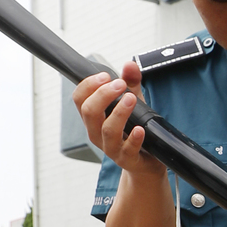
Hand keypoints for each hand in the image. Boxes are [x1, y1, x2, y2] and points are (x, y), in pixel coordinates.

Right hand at [73, 61, 162, 179]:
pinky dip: (134, 138)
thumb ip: (131, 82)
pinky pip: (128, 149)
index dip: (88, 85)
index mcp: (93, 117)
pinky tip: (140, 129)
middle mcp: (97, 132)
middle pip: (89, 112)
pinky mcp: (127, 159)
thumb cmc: (134, 128)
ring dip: (119, 112)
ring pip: (107, 130)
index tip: (105, 75)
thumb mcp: (133, 102)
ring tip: (130, 98)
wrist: (146, 162)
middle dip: (103, 95)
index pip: (79, 99)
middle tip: (119, 84)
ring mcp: (111, 148)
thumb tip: (129, 65)